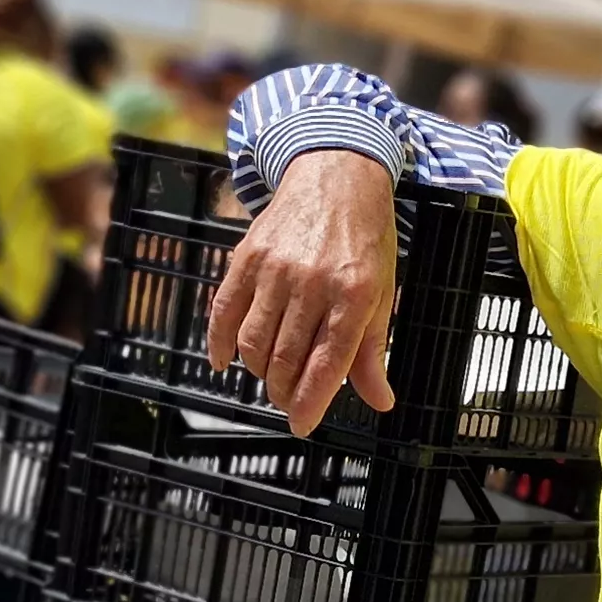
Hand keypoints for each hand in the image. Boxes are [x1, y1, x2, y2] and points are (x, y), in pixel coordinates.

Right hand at [204, 149, 398, 432]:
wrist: (336, 175)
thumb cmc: (364, 238)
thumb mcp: (382, 291)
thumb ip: (372, 350)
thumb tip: (380, 401)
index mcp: (353, 294)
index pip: (327, 364)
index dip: (311, 403)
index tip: (302, 425)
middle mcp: (312, 282)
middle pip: (285, 360)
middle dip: (284, 391)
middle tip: (288, 400)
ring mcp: (275, 269)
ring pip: (253, 343)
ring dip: (258, 371)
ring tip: (270, 375)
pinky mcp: (246, 257)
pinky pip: (223, 312)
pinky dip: (220, 344)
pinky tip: (224, 361)